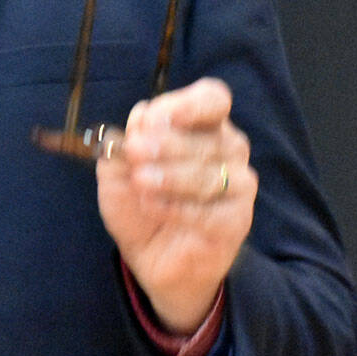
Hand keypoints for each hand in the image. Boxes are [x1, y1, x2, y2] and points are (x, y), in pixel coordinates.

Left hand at [96, 77, 255, 332]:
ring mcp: (238, 185)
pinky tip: (152, 206)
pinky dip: (178, 208)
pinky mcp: (236, 221)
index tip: (160, 117)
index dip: (191, 104)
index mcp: (202, 124)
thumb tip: (140, 114)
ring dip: (171, 176)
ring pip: (211, 173)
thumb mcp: (118, 170)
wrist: (150, 256)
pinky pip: (212, 212)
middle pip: (209, 137)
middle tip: (134, 151)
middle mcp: (228, 148)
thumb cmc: (139, 202)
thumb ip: (125, 142)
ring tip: (140, 182)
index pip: (213, 99)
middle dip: (167, 143)